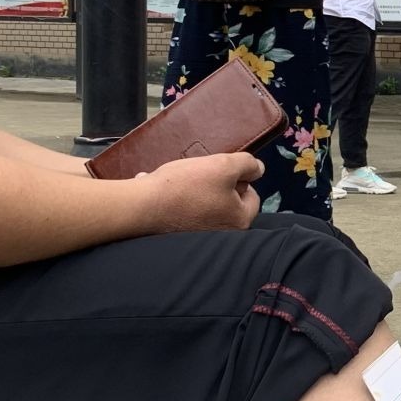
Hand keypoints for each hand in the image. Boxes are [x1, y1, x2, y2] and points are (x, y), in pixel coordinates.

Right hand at [138, 152, 263, 231]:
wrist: (142, 205)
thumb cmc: (186, 186)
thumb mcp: (224, 165)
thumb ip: (248, 164)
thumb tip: (258, 168)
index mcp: (240, 220)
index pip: (252, 195)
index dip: (239, 177)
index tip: (220, 171)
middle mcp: (223, 234)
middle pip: (229, 200)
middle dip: (217, 183)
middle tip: (201, 174)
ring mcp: (201, 235)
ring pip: (207, 203)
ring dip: (197, 188)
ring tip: (182, 180)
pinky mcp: (181, 233)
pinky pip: (186, 209)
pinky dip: (179, 198)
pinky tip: (167, 189)